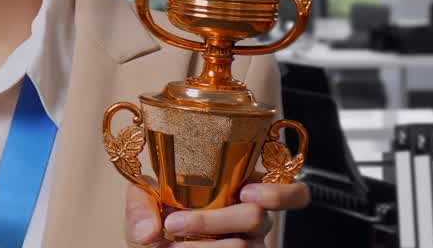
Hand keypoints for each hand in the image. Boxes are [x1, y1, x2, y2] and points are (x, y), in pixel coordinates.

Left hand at [124, 178, 310, 246]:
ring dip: (200, 246)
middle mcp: (253, 219)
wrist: (151, 245)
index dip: (280, 192)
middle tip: (174, 224)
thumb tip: (149, 231)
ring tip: (170, 244)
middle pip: (257, 217)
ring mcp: (250, 245)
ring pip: (241, 246)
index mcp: (241, 189)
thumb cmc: (156, 217)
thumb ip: (141, 206)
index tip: (246, 191)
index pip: (291, 191)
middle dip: (211, 221)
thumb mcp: (144, 201)